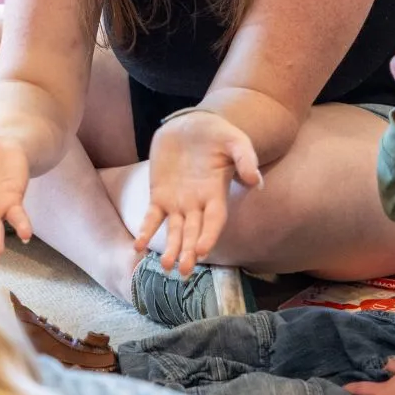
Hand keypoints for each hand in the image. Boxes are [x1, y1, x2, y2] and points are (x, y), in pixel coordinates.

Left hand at [141, 110, 261, 274]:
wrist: (191, 124)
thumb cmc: (218, 134)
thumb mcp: (235, 141)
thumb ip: (246, 159)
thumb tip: (256, 181)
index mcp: (216, 194)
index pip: (214, 221)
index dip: (209, 235)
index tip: (202, 251)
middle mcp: (197, 204)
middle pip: (194, 233)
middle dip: (189, 252)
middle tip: (184, 270)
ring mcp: (177, 202)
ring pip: (174, 231)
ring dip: (171, 249)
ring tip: (166, 266)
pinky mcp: (159, 196)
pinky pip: (152, 218)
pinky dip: (145, 231)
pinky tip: (138, 246)